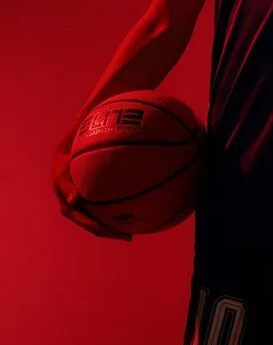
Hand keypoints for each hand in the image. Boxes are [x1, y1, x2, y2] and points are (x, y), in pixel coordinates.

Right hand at [52, 120, 132, 241]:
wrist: (100, 114)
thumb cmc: (103, 110)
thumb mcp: (101, 109)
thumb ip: (104, 115)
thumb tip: (123, 122)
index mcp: (62, 159)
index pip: (60, 177)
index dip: (66, 189)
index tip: (76, 198)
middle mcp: (65, 178)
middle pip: (71, 208)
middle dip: (91, 222)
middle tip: (111, 230)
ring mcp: (76, 188)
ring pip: (87, 214)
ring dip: (104, 227)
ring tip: (127, 234)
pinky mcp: (90, 192)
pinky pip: (102, 208)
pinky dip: (117, 217)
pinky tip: (140, 222)